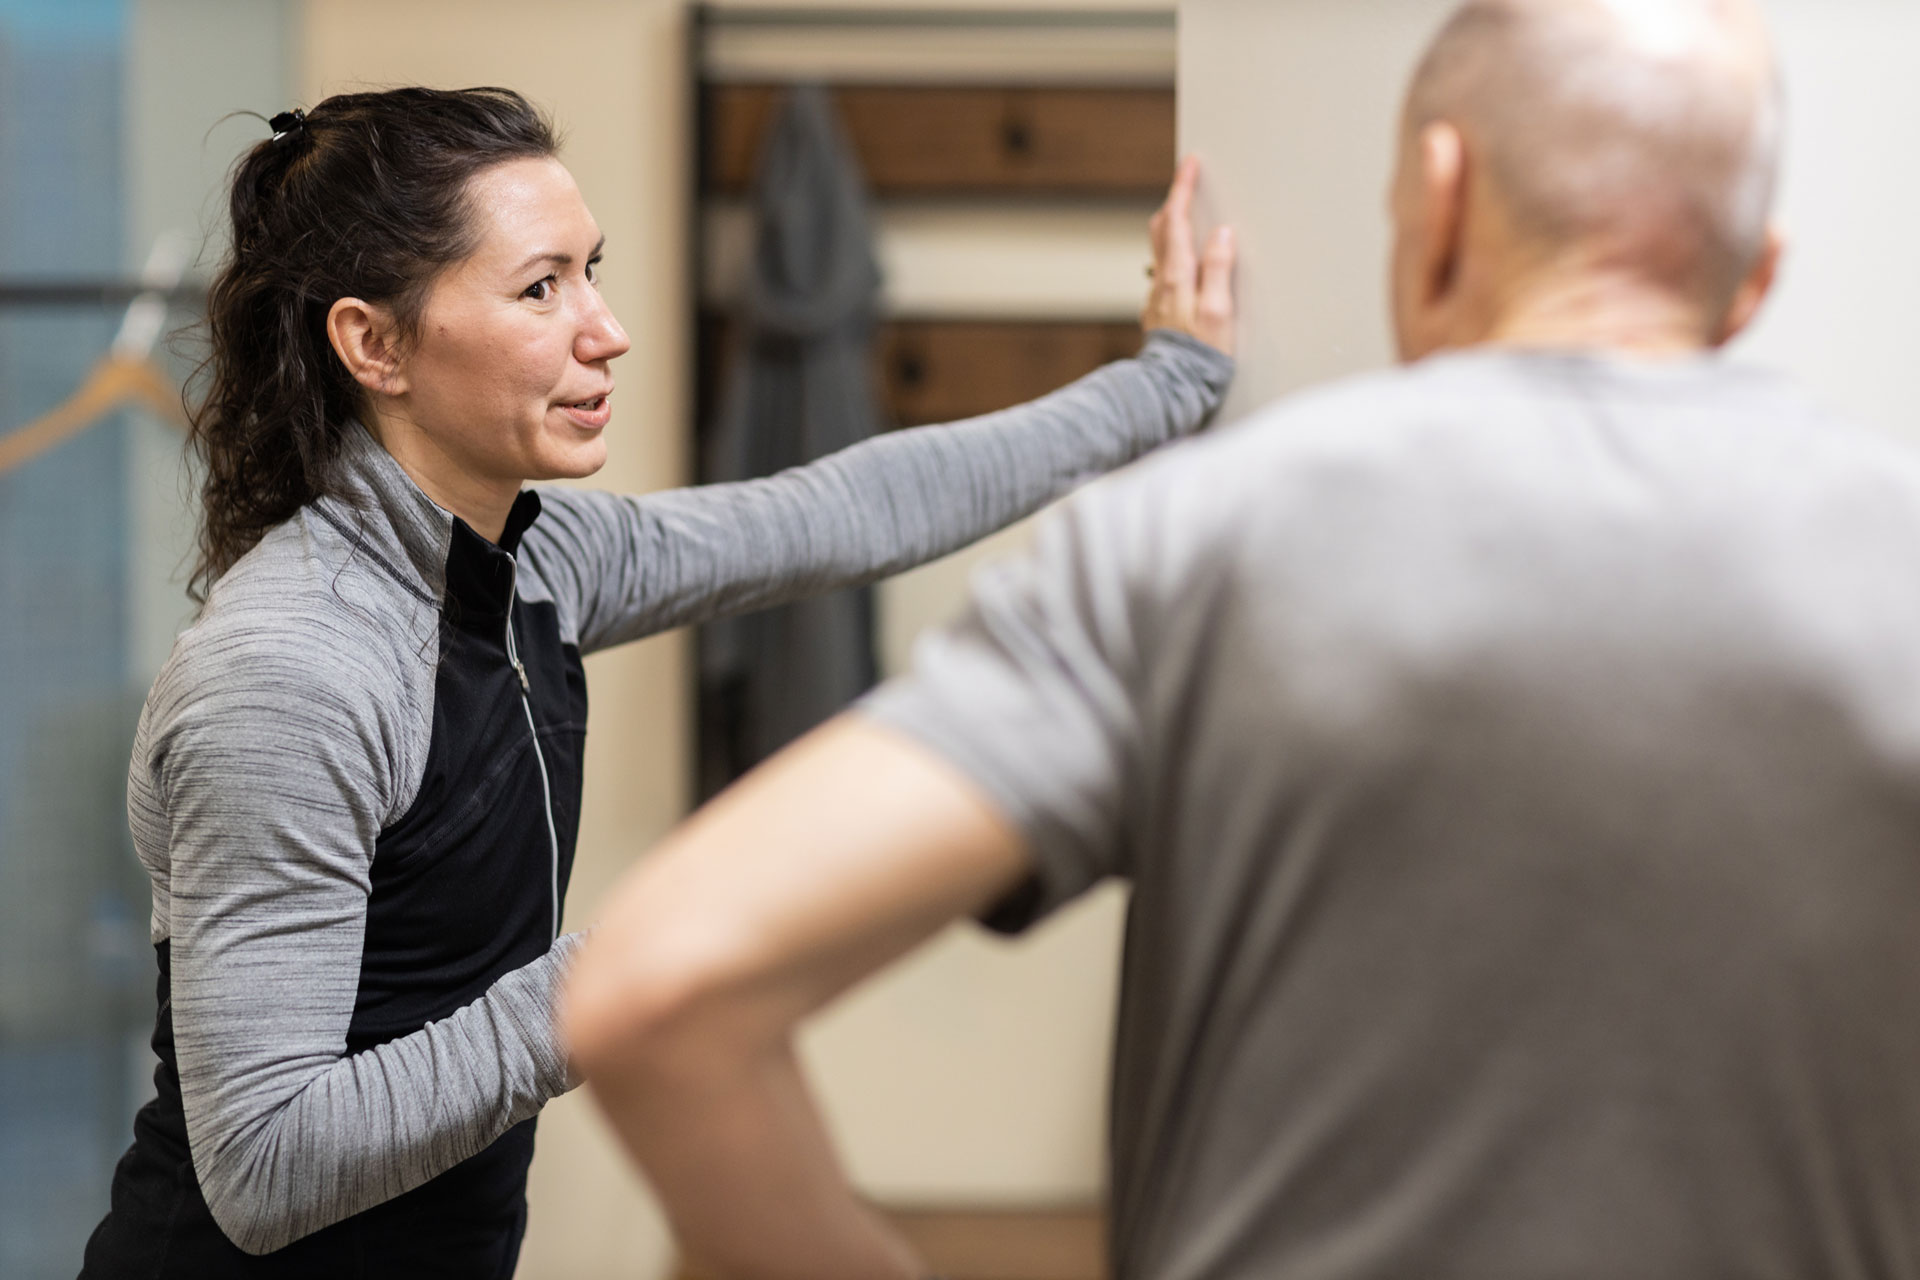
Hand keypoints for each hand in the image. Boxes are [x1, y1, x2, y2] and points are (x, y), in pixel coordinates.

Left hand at [1140, 156, 1236, 355]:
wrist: (1173, 388)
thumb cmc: (1202, 355)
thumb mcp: (1219, 310)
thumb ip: (1219, 269)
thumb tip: (1222, 234)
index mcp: (1178, 276)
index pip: (1178, 221)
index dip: (1183, 189)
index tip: (1190, 164)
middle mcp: (1163, 282)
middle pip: (1163, 229)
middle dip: (1175, 201)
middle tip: (1187, 181)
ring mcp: (1158, 297)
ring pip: (1160, 249)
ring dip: (1172, 225)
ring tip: (1187, 212)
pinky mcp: (1160, 312)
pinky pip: (1164, 271)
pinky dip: (1174, 253)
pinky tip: (1184, 259)